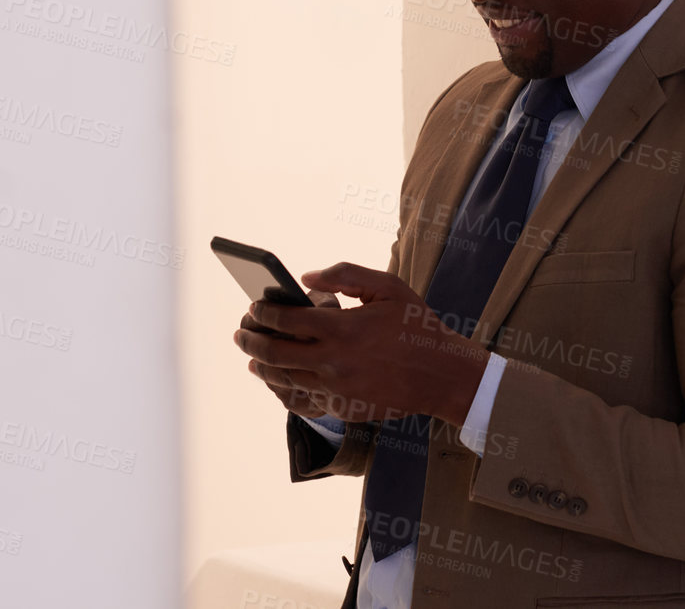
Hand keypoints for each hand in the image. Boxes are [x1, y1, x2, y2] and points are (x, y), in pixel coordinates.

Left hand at [233, 263, 489, 427]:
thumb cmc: (417, 325)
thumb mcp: (388, 287)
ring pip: (283, 379)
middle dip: (250, 341)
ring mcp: (335, 390)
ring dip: (261, 366)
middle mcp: (333, 361)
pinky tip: (276, 382)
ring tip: (252, 357)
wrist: (443, 375)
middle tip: (241, 332)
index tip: (253, 306)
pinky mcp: (342, 409)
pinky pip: (301, 402)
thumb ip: (345, 275)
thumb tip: (305, 277)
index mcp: (342, 328)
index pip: (285, 319)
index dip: (263, 312)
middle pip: (274, 353)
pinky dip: (282, 391)